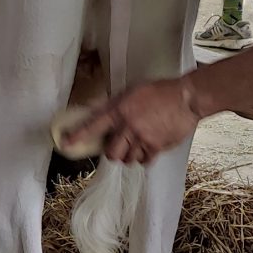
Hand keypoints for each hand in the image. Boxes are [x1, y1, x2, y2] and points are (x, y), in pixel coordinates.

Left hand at [71, 74, 203, 165]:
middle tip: (118, 145)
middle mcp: (129, 126)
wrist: (186, 98)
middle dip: (112, 152)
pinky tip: (147, 147)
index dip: (78, 136)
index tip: (66, 143)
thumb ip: (115, 104)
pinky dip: (143, 158)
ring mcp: (143, 138)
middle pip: (111, 153)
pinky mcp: (157, 147)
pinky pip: (144, 161)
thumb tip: (98, 112)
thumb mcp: (133, 91)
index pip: (93, 125)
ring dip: (129, 155)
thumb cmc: (161, 91)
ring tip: (136, 145)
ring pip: (127, 159)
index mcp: (120, 110)